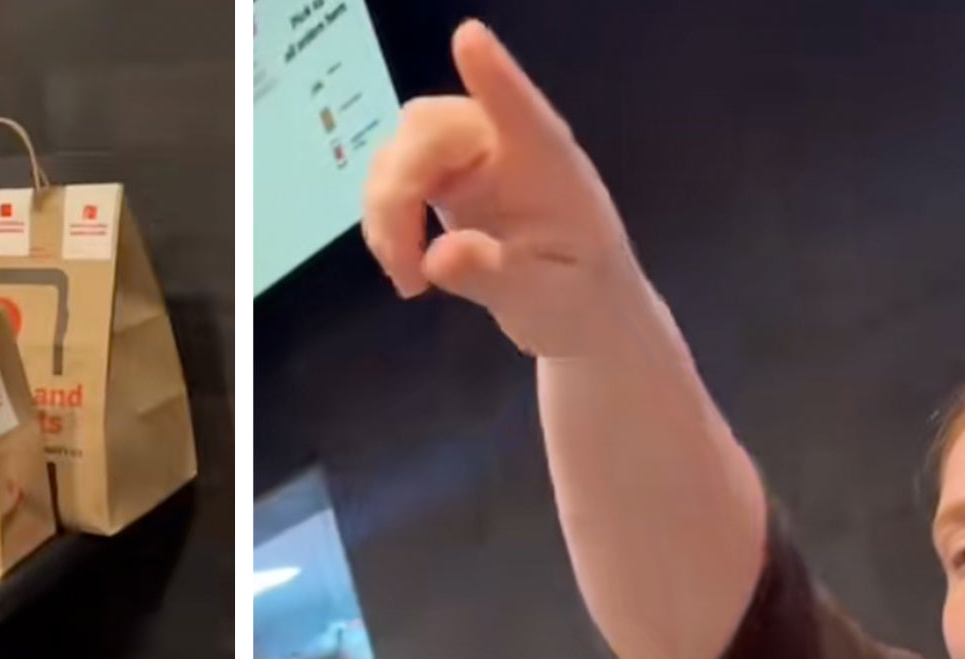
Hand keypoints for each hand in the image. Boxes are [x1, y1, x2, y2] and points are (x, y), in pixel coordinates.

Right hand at [362, 21, 644, 357]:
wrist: (579, 315)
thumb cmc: (580, 300)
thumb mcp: (546, 303)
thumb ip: (495, 277)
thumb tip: (438, 257)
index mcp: (548, 164)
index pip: (519, 109)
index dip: (492, 75)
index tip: (468, 38)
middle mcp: (504, 145)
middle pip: (428, 128)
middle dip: (396, 191)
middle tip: (406, 270)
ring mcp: (469, 159)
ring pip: (399, 151)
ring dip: (384, 212)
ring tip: (409, 279)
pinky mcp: (443, 181)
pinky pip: (392, 178)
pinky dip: (384, 222)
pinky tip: (406, 267)